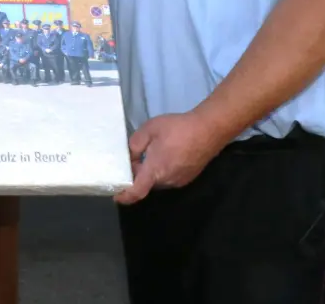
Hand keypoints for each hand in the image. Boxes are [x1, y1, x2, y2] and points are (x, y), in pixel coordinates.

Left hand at [114, 111, 229, 205]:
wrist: (209, 130)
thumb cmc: (177, 128)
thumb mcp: (149, 129)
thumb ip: (135, 145)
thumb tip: (131, 157)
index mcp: (156, 170)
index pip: (137, 191)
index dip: (125, 196)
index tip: (116, 196)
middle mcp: (167, 180)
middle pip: (146, 184)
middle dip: (137, 175)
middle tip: (133, 158)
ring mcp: (179, 181)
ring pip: (158, 181)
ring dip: (150, 172)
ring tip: (150, 153)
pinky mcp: (188, 178)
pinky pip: (168, 178)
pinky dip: (161, 171)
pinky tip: (165, 154)